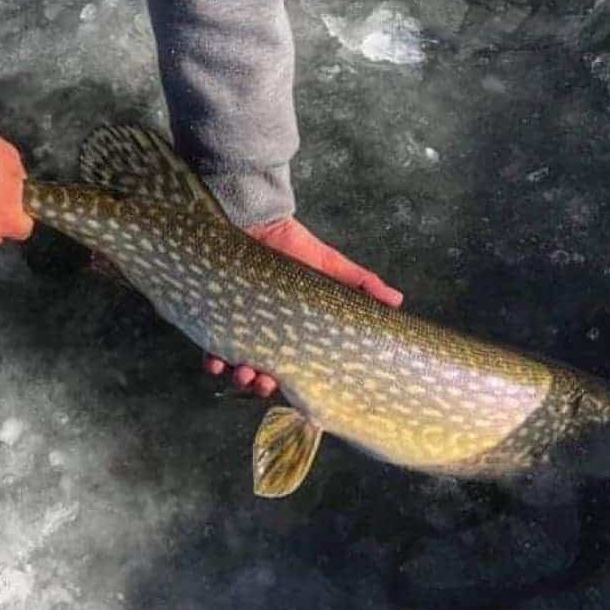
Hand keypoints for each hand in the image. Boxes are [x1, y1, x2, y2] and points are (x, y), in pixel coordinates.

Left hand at [203, 217, 403, 397]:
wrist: (256, 220)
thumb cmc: (294, 245)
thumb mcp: (330, 266)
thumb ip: (361, 283)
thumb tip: (398, 300)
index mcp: (292, 329)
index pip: (292, 366)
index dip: (290, 383)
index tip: (291, 389)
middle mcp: (265, 332)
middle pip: (261, 374)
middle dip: (261, 385)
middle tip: (265, 382)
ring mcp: (239, 325)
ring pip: (235, 367)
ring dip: (238, 378)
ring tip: (242, 373)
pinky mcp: (217, 314)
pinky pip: (211, 346)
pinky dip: (213, 359)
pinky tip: (215, 361)